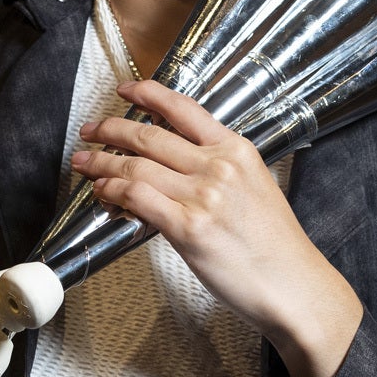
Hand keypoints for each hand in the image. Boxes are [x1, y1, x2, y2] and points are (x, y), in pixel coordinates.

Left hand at [72, 79, 362, 376]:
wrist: (293, 285)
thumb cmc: (276, 247)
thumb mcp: (255, 189)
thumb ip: (219, 172)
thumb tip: (175, 169)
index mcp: (237, 150)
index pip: (184, 109)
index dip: (148, 94)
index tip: (126, 91)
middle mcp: (219, 166)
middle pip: (150, 135)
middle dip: (111, 129)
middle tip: (90, 130)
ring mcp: (203, 195)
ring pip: (135, 166)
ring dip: (101, 163)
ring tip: (83, 163)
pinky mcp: (188, 227)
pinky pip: (136, 198)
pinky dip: (112, 192)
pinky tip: (102, 192)